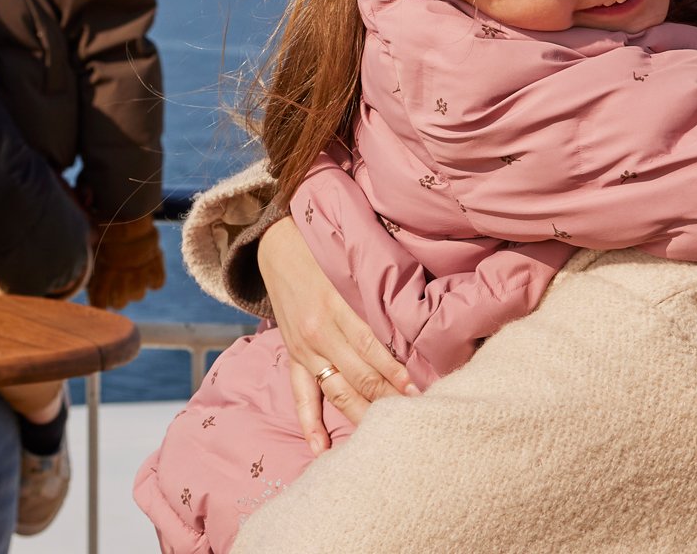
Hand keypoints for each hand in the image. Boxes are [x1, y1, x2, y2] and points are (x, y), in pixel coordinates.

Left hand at [84, 215, 165, 310]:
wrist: (128, 208)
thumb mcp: (86, 236)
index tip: (98, 296)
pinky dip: (153, 280)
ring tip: (130, 278)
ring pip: (138, 295)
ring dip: (134, 289)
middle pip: (120, 304)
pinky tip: (146, 271)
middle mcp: (122, 278)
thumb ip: (83, 254)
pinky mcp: (156, 263)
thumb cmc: (102, 220)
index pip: (100, 303)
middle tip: (114, 288)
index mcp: (103, 273)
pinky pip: (157, 283)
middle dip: (116, 298)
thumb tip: (74, 265)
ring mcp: (140, 271)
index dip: (99, 301)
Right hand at [257, 218, 412, 449]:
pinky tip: (321, 449)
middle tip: (414, 418)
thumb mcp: (352, 269)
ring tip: (386, 436)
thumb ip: (376, 298)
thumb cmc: (325, 254)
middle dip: (387, 399)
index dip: (396, 372)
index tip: (419, 391)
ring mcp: (304, 349)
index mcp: (336, 307)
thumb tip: (412, 328)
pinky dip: (310, 423)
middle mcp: (319, 332)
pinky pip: (301, 395)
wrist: (277, 247)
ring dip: (362, 414)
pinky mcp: (294, 357)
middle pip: (359, 376)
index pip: (372, 348)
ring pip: (337, 391)